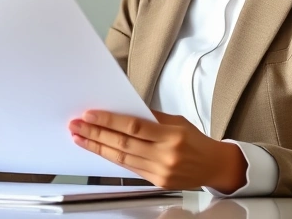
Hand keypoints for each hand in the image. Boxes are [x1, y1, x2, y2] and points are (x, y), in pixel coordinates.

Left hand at [68, 109, 246, 191]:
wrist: (214, 166)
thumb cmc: (196, 141)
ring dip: (98, 147)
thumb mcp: (177, 121)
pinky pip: (129, 168)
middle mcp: (165, 155)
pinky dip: (112, 158)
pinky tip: (99, 150)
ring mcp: (161, 171)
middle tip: (77, 126)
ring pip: (122, 158)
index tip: (90, 115)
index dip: (109, 121)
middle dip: (96, 134)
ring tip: (80, 138)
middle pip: (123, 144)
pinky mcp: (157, 182)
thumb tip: (123, 109)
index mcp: (172, 136)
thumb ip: (151, 117)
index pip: (134, 127)